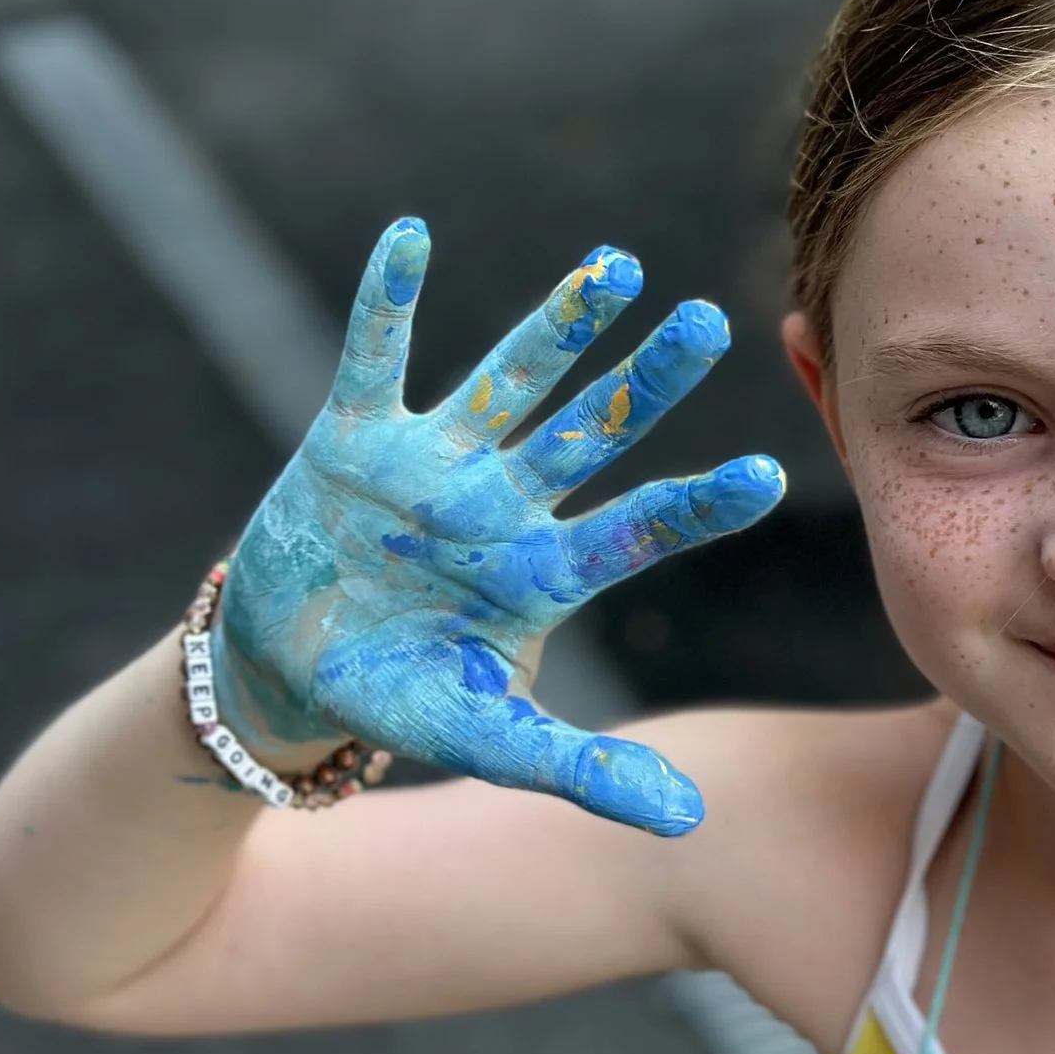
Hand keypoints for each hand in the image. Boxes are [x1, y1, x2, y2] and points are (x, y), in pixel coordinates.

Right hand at [215, 219, 783, 835]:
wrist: (285, 677)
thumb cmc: (400, 700)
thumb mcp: (488, 739)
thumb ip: (584, 771)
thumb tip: (690, 820)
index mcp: (544, 571)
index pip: (639, 529)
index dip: (698, 503)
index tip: (769, 473)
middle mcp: (504, 504)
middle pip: (593, 431)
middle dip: (648, 380)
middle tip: (712, 325)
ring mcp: (433, 464)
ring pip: (510, 380)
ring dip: (558, 325)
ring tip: (618, 266)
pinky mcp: (352, 439)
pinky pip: (375, 356)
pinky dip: (387, 300)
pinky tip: (410, 234)